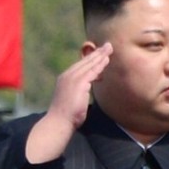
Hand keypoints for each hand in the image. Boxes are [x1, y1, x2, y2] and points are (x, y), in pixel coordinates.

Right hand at [25, 43, 111, 163]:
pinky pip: (92, 71)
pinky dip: (100, 65)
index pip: (80, 66)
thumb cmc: (66, 116)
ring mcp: (72, 78)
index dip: (91, 59)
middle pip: (85, 61)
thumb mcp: (73, 100)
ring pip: (89, 64)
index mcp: (65, 79)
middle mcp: (67, 75)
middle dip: (97, 53)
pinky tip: (106, 60)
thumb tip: (85, 92)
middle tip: (108, 45)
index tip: (100, 54)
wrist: (59, 122)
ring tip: (109, 49)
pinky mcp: (78, 83)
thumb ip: (79, 92)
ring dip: (100, 56)